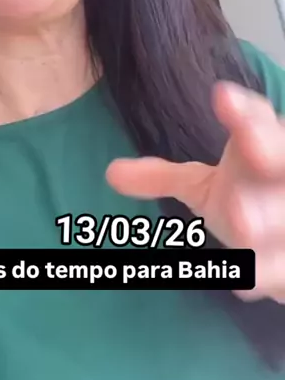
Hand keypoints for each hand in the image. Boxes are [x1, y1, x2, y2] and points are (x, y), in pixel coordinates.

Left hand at [106, 83, 284, 302]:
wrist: (284, 241)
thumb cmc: (246, 200)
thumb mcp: (205, 186)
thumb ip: (163, 177)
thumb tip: (112, 173)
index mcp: (257, 147)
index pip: (255, 120)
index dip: (242, 111)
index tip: (220, 96)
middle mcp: (279, 175)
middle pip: (281, 156)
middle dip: (268, 152)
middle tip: (250, 152)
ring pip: (284, 213)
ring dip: (266, 219)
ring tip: (243, 223)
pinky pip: (283, 264)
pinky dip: (268, 271)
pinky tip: (245, 283)